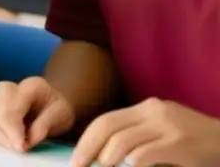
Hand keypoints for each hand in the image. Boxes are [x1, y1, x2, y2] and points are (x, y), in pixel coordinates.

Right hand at [0, 77, 75, 151]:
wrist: (51, 100)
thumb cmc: (57, 107)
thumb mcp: (61, 114)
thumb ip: (45, 124)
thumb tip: (28, 140)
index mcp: (30, 86)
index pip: (12, 106)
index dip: (12, 129)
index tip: (21, 147)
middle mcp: (9, 88)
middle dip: (4, 133)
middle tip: (19, 148)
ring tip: (13, 146)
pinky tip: (8, 142)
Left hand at [72, 98, 219, 166]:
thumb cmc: (195, 144)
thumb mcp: (164, 133)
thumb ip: (138, 138)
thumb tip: (102, 155)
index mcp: (147, 109)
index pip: (106, 120)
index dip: (86, 140)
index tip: (75, 158)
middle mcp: (155, 112)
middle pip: (108, 127)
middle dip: (88, 149)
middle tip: (77, 166)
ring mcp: (168, 127)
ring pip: (123, 142)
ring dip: (107, 159)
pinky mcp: (180, 145)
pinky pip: (145, 155)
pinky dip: (132, 164)